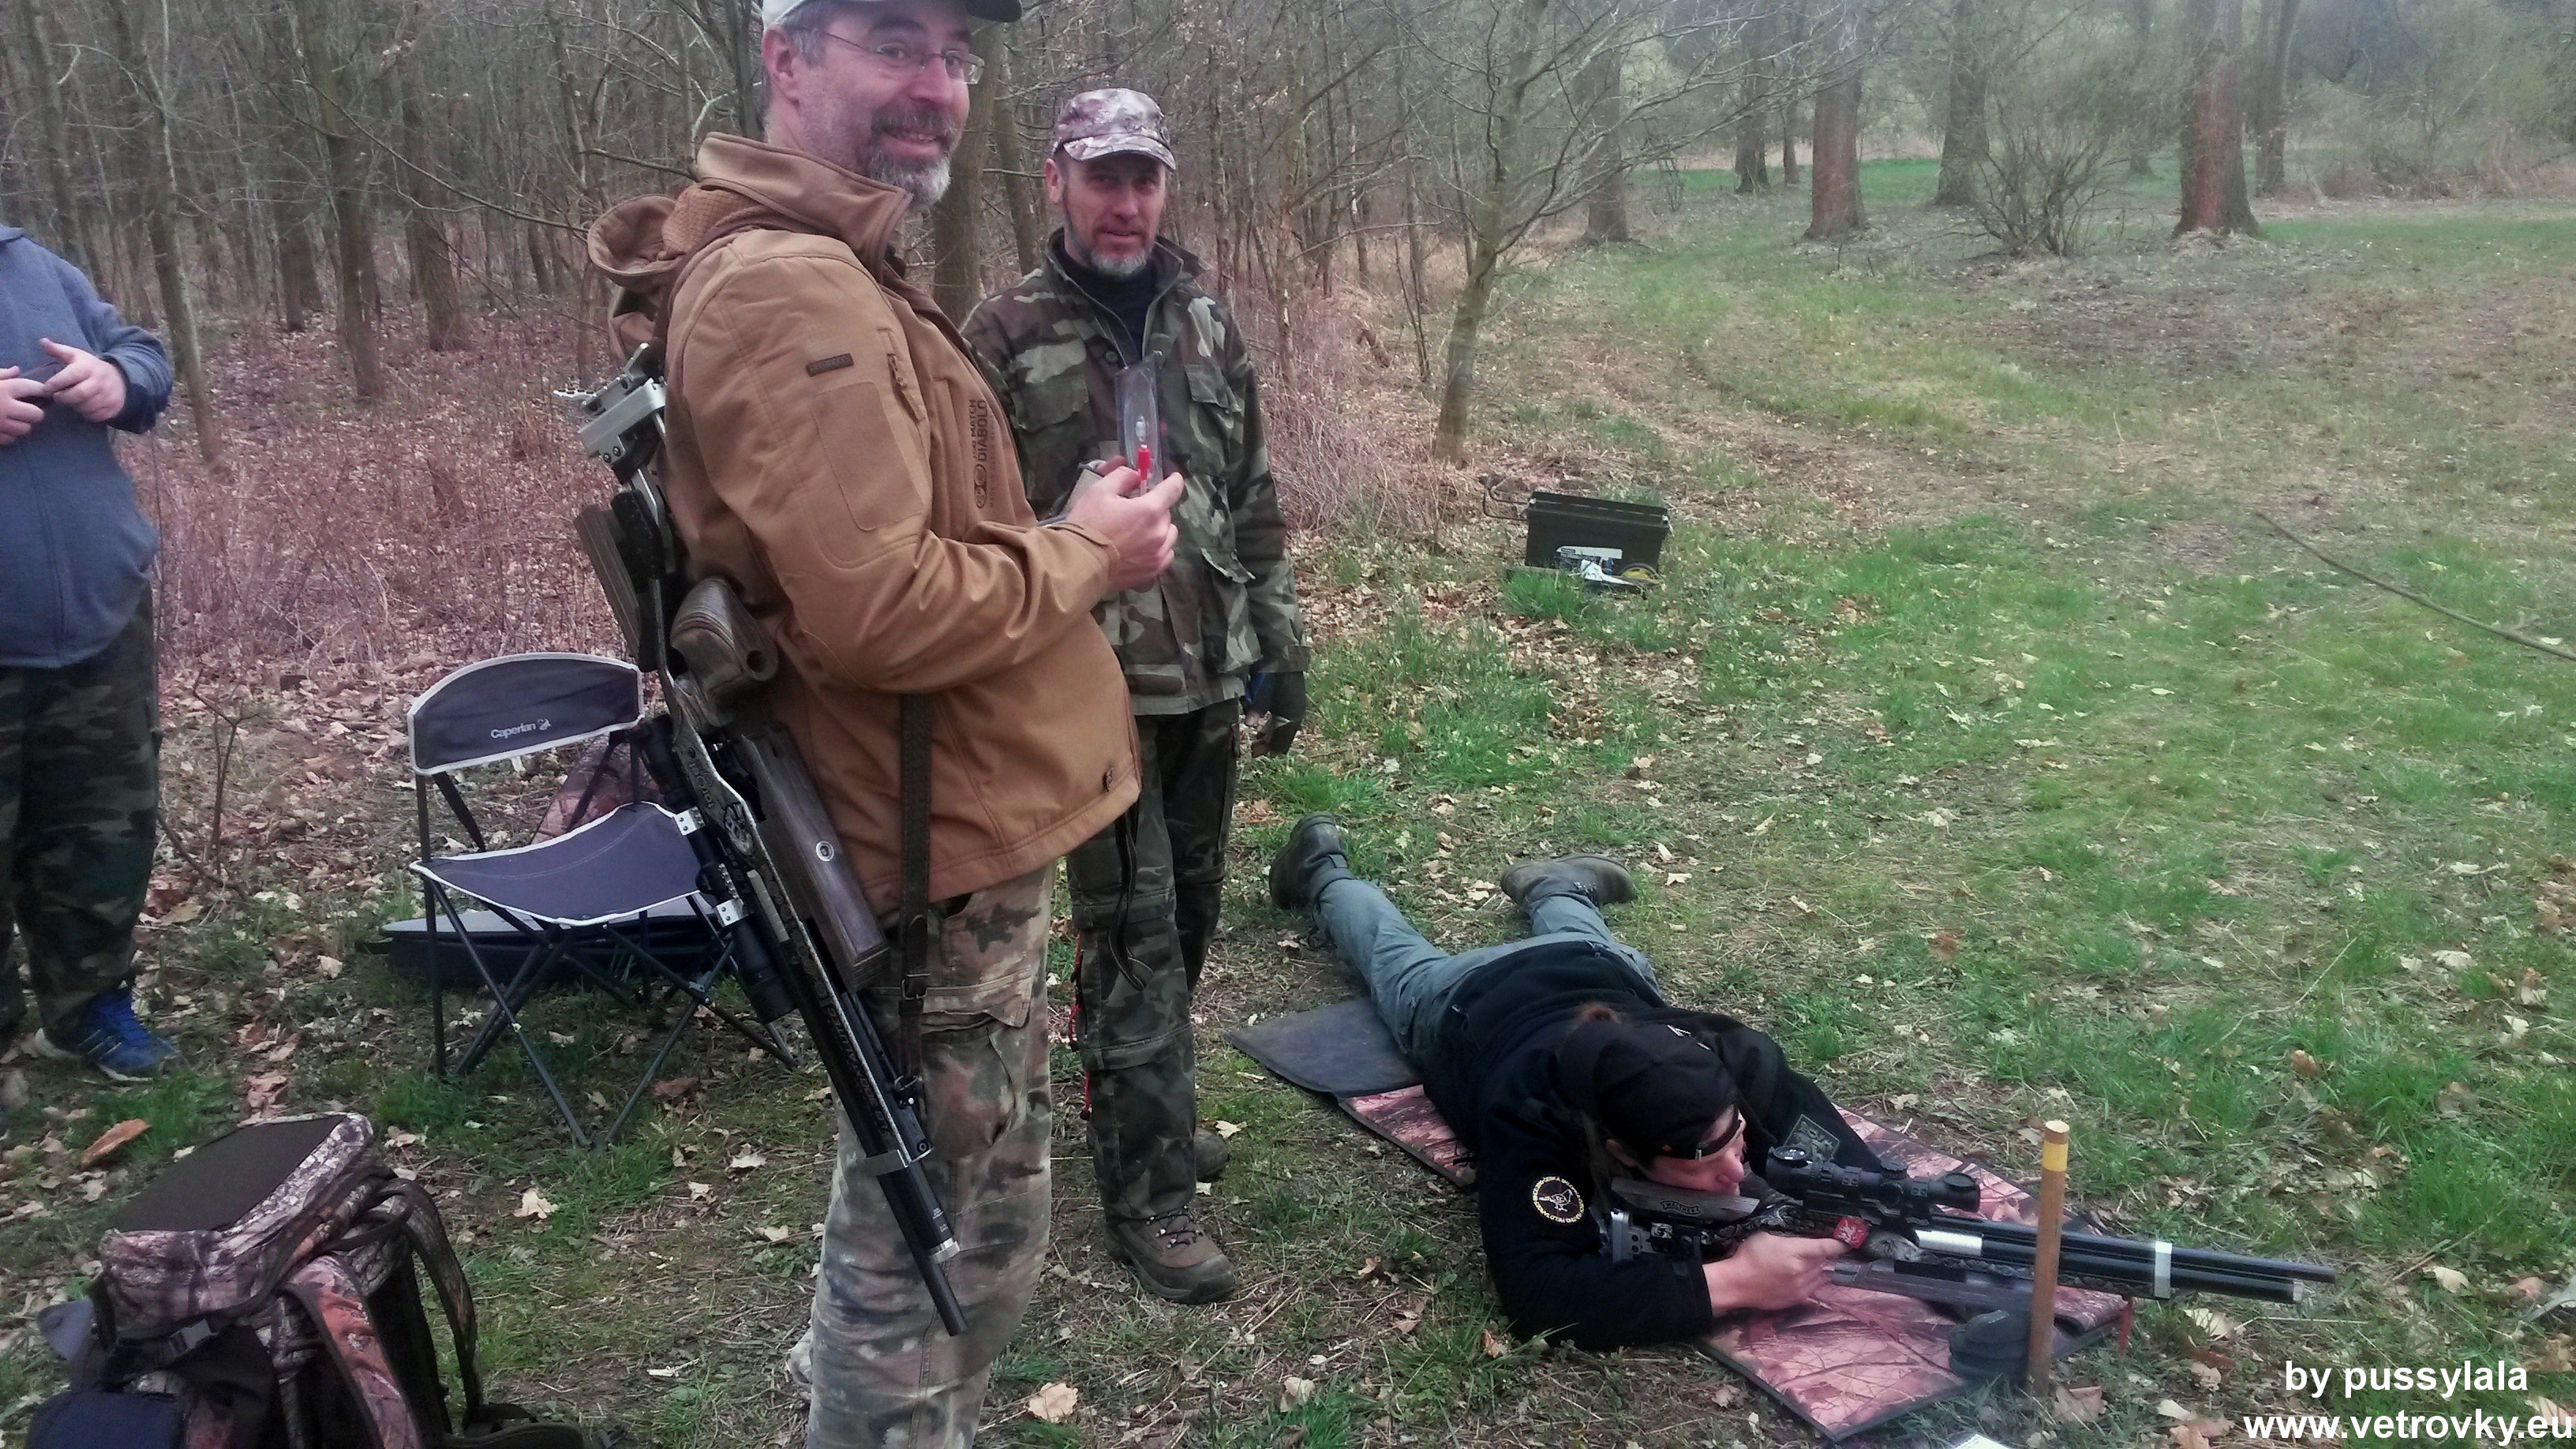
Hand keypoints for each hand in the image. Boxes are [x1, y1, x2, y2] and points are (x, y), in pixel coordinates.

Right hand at [0, 368, 44, 444]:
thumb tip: (17, 370)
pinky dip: (11, 434)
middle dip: (35, 412)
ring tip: (16, 419)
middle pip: (36, 414)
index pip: (32, 388)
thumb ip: (1, 373)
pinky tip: (5, 427)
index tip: (44, 392)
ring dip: (23, 424)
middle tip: (29, 410)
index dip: (41, 390)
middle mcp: (5, 407)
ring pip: (26, 429)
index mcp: (3, 389)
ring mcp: (0, 423)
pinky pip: (12, 439)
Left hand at [39, 339, 125, 423]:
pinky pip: (95, 416)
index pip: (70, 376)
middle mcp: (100, 381)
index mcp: (89, 367)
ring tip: (71, 401)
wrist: (119, 379)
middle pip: (79, 394)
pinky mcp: (112, 408)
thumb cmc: (90, 367)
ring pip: (86, 407)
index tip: (46, 388)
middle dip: (64, 398)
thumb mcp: (76, 355)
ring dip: (75, 407)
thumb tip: (42, 342)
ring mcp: (108, 396)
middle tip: (57, 397)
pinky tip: (83, 407)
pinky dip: (86, 414)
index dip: (56, 383)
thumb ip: (58, 350)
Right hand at [1067, 464, 1181, 593]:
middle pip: (1166, 513)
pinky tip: (1144, 548)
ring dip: (1159, 528)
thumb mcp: (1100, 491)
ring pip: (1169, 534)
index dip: (1174, 481)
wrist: (1079, 564)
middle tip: (1136, 510)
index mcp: (1149, 510)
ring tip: (1141, 531)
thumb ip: (1123, 477)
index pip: (1173, 489)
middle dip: (1155, 508)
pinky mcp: (1153, 571)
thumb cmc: (1088, 525)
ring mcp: (1158, 554)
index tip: (1173, 478)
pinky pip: (1166, 554)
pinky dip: (1159, 548)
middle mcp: (1160, 533)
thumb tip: (1138, 475)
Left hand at [1244, 671, 1306, 755]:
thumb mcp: (1262, 691)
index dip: (1266, 748)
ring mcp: (1295, 710)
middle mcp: (1295, 716)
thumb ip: (1256, 708)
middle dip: (1268, 744)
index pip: (1278, 740)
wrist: (1286, 656)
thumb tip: (1248, 725)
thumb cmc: (1274, 673)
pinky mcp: (1292, 704)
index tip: (1254, 753)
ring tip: (1257, 741)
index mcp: (1290, 717)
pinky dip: (1273, 728)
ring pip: (1283, 731)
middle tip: (1253, 750)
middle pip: (1281, 738)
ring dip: (1270, 736)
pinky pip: (1283, 722)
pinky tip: (1263, 729)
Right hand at [1704, 1233, 1846, 1313]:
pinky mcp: (1797, 1299)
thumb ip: (1788, 1238)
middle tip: (1814, 1250)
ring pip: (1821, 1276)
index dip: (1839, 1245)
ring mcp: (1801, 1287)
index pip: (1825, 1248)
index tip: (1848, 1241)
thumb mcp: (1766, 1236)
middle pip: (1824, 1261)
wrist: (1737, 1284)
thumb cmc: (1748, 1256)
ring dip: (1818, 1269)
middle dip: (1822, 1255)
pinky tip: (1802, 1275)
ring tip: (1806, 1263)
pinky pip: (1813, 1288)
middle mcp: (1802, 1271)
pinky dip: (1812, 1280)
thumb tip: (1803, 1240)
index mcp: (1795, 1252)